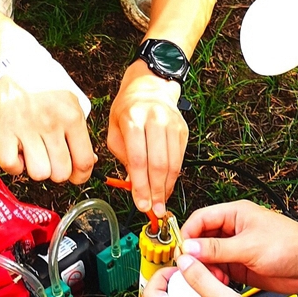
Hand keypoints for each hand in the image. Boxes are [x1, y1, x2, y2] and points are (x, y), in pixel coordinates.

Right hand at [0, 73, 95, 183]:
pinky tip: (19, 153)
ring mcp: (25, 128)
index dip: (81, 176)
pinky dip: (15, 166)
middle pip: (61, 173)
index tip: (76, 175)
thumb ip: (81, 135)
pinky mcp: (3, 132)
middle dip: (58, 172)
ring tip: (35, 154)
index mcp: (71, 117)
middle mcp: (50, 123)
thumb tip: (87, 164)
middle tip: (53, 160)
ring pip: (39, 174)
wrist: (16, 68)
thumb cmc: (46, 89)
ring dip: (37, 169)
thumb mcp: (73, 105)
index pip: (83, 162)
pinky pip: (11, 166)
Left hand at [107, 60, 186, 214]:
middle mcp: (155, 120)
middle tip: (153, 210)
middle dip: (155, 191)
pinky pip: (180, 159)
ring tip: (160, 204)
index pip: (138, 159)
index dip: (140, 186)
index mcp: (133, 119)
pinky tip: (166, 188)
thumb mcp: (114, 129)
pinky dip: (173, 177)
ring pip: (173, 164)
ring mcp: (172, 124)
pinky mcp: (183, 130)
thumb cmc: (128, 109)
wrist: (150, 87)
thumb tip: (133, 185)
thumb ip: (122, 156)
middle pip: (158, 164)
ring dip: (166, 188)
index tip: (140, 204)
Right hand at [180, 201, 297, 293]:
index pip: (201, 218)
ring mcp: (238, 249)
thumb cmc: (291, 245)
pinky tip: (219, 285)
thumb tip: (189, 249)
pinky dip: (216, 278)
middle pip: (202, 238)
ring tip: (210, 278)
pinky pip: (221, 270)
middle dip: (195, 254)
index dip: (188, 233)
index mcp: (235, 214)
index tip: (180, 251)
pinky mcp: (243, 266)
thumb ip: (217, 249)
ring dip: (206, 268)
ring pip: (210, 256)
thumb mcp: (249, 246)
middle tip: (191, 269)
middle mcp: (234, 230)